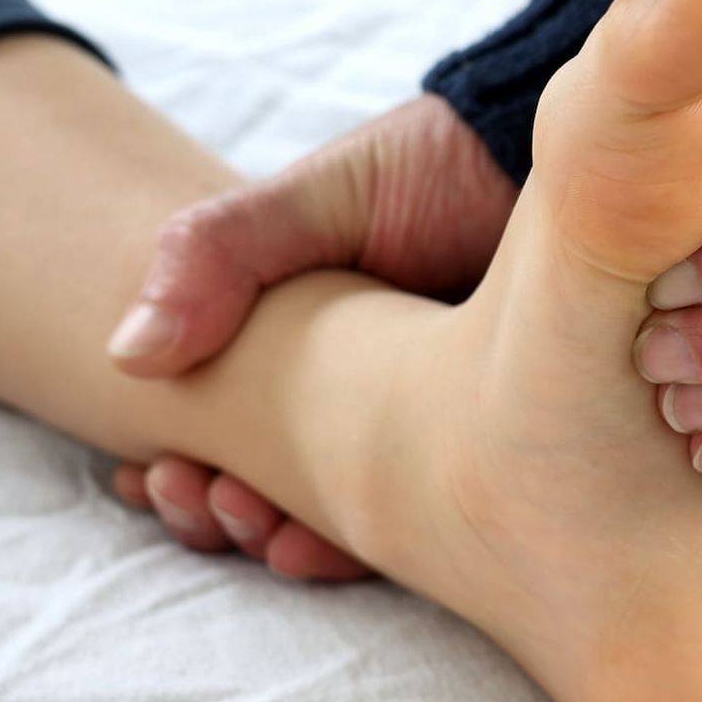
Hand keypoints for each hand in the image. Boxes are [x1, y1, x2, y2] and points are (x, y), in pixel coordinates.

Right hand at [106, 92, 516, 576]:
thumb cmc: (439, 167)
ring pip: (355, 525)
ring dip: (293, 543)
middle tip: (215, 503)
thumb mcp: (319, 199)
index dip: (183, 477)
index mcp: (313, 359)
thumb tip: (128, 353)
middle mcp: (372, 409)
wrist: (573, 154)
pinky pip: (454, 522)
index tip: (154, 477)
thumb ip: (222, 254)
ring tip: (268, 532)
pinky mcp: (517, 456)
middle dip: (228, 518)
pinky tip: (351, 541)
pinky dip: (392, 546)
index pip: (226, 440)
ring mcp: (445, 440)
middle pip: (278, 495)